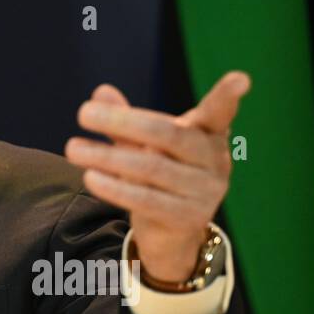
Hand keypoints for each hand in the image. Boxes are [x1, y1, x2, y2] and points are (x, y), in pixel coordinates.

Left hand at [63, 71, 250, 282]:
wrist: (172, 234)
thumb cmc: (160, 175)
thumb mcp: (144, 145)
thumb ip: (126, 120)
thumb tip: (101, 91)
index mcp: (208, 135)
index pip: (219, 114)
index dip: (228, 97)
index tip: (241, 79)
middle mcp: (214, 161)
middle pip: (168, 135)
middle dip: (122, 122)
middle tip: (82, 112)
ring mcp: (205, 192)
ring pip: (151, 168)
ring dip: (106, 157)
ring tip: (72, 148)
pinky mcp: (188, 219)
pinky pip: (146, 200)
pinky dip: (115, 187)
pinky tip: (90, 176)